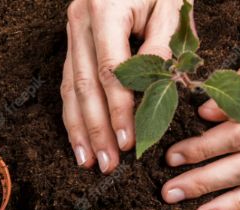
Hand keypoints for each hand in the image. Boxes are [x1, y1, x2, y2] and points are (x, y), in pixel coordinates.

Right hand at [61, 0, 189, 172]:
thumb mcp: (171, 7)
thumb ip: (164, 45)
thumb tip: (158, 89)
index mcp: (106, 9)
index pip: (111, 71)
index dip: (119, 110)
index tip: (130, 141)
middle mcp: (80, 21)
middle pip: (85, 85)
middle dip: (97, 129)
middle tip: (108, 164)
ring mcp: (73, 33)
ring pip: (70, 88)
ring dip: (80, 128)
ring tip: (88, 161)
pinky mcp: (73, 43)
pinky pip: (68, 82)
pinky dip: (74, 114)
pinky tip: (80, 139)